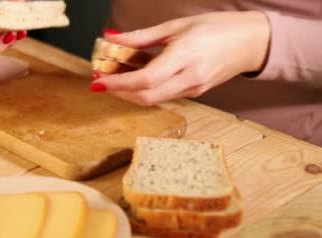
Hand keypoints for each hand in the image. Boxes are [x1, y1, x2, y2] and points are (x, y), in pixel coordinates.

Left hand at [91, 11, 270, 105]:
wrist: (252, 42)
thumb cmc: (216, 28)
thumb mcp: (177, 26)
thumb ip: (142, 37)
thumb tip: (112, 38)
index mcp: (186, 56)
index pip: (146, 79)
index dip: (119, 83)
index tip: (98, 80)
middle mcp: (190, 78)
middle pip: (146, 96)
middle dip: (119, 92)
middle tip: (101, 80)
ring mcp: (194, 89)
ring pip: (153, 99)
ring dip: (130, 92)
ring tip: (115, 77)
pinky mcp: (195, 93)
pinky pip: (163, 96)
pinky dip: (145, 90)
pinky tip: (136, 77)